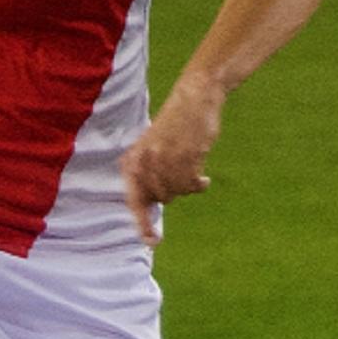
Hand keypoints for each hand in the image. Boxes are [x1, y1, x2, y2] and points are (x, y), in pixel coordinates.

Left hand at [119, 74, 224, 244]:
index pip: (134, 198)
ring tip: (193, 171)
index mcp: (134, 159)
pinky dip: (198, 184)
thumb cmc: (174, 124)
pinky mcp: (187, 158)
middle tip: (183, 175)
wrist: (194, 96)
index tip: (152, 242)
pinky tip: (204, 178)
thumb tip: (149, 205)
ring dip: (187, 185)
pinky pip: (192, 186)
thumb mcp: (151, 146)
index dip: (142, 223)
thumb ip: (147, 173)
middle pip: (161, 198)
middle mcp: (146, 162)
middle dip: (173, 191)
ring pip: (178, 193)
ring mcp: (166, 160)